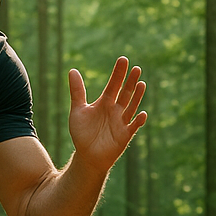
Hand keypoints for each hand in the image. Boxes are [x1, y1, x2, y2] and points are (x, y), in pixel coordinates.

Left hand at [67, 56, 146, 170]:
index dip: (118, 73)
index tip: (123, 60)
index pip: (113, 85)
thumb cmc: (82, 133)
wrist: (87, 156)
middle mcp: (115, 110)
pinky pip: (133, 127)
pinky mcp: (124, 135)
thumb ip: (77, 91)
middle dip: (130, 82)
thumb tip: (72, 70)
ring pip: (131, 107)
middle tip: (136, 68)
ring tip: (141, 84)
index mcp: (105, 102)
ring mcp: (121, 122)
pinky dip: (138, 121)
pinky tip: (142, 114)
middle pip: (125, 93)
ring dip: (137, 97)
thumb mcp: (77, 110)